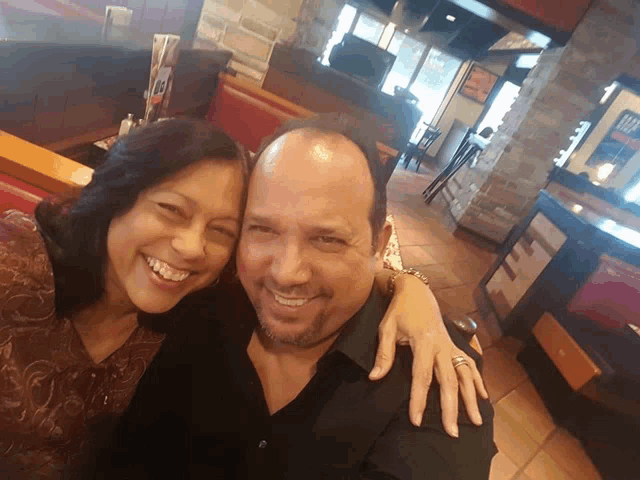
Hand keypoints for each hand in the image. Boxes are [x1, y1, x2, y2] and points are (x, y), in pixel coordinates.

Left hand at [370, 273, 487, 435]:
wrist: (417, 291)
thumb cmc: (399, 310)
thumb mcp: (386, 328)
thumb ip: (384, 354)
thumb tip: (374, 377)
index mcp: (423, 342)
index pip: (421, 377)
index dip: (419, 400)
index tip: (416, 420)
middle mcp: (441, 346)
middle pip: (448, 381)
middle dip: (451, 408)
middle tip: (452, 432)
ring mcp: (451, 346)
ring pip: (465, 375)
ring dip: (471, 399)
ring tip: (476, 421)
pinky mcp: (455, 345)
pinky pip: (470, 364)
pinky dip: (478, 381)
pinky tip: (483, 397)